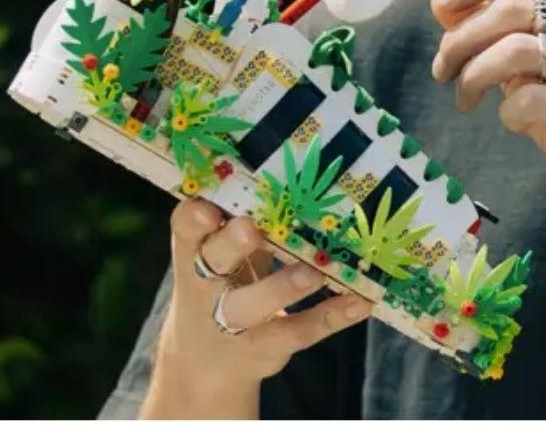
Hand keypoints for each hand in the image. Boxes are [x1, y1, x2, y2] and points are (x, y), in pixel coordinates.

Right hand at [142, 199, 369, 417]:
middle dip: (232, 245)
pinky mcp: (264, 346)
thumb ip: (242, 225)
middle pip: (215, 261)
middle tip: (251, 230)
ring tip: (314, 273)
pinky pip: (298, 330)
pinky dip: (331, 315)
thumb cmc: (220, 287)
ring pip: (253, 304)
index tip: (209, 207)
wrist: (203, 367)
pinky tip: (360, 302)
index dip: (194, 218)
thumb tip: (297, 177)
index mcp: (196, 253)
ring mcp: (234, 321)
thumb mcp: (220, 257)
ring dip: (282, 287)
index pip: (186, 228)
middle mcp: (207, 286)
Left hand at [429, 0, 545, 220]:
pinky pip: (530, 98)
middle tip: (443, 70)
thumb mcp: (528, 67)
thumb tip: (443, 4)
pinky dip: (506, 111)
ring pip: (515, 50)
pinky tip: (512, 121)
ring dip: (474, 75)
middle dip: (461, 38)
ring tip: (464, 99)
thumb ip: (494, 32)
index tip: (442, 4)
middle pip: (513, 8)